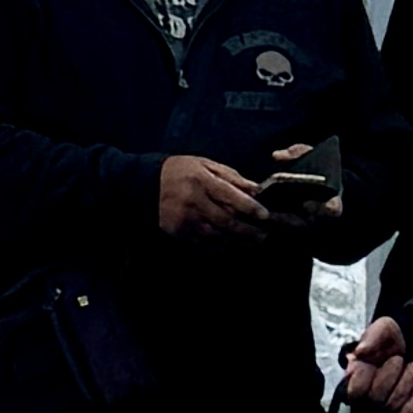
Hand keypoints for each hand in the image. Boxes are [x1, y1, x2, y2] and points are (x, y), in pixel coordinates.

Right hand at [156, 153, 272, 237]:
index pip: (231, 197)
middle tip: (264, 234)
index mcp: (202, 181)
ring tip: (254, 243)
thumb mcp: (206, 165)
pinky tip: (234, 248)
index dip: (250, 208)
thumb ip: (231, 176)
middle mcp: (194, 202)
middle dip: (248, 230)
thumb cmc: (181, 171)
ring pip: (217, 235)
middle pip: (226, 220)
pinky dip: (221, 247)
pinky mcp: (179, 232)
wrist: (147, 184)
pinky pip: (204, 243)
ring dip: (238, 242)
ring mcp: (186, 220)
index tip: (265, 215)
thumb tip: (256, 189)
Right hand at [342, 317, 412, 412]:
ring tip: (410, 369)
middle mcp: (363, 396)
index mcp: (353, 376)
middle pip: (376, 399)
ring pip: (393, 406)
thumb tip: (360, 352)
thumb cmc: (391, 340)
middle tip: (397, 360)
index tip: (374, 363)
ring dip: (407, 383)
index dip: (365, 378)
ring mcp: (380, 409)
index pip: (354, 390)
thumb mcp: (382, 329)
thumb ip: (371, 338)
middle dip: (392, 375)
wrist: (412, 346)